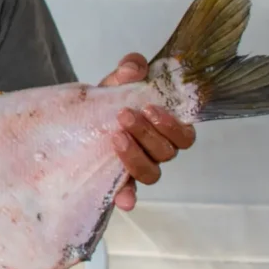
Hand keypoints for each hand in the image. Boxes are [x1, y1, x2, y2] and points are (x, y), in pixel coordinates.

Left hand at [99, 52, 195, 209]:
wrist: (84, 116)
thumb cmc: (112, 99)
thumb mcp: (119, 80)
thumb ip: (130, 68)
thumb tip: (132, 69)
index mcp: (166, 128)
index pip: (185, 136)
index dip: (172, 126)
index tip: (149, 108)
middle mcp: (157, 150)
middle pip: (166, 153)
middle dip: (146, 134)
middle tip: (124, 116)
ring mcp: (139, 166)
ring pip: (151, 173)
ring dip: (135, 156)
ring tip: (115, 137)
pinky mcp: (119, 180)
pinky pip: (129, 193)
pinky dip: (128, 197)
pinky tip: (123, 200)